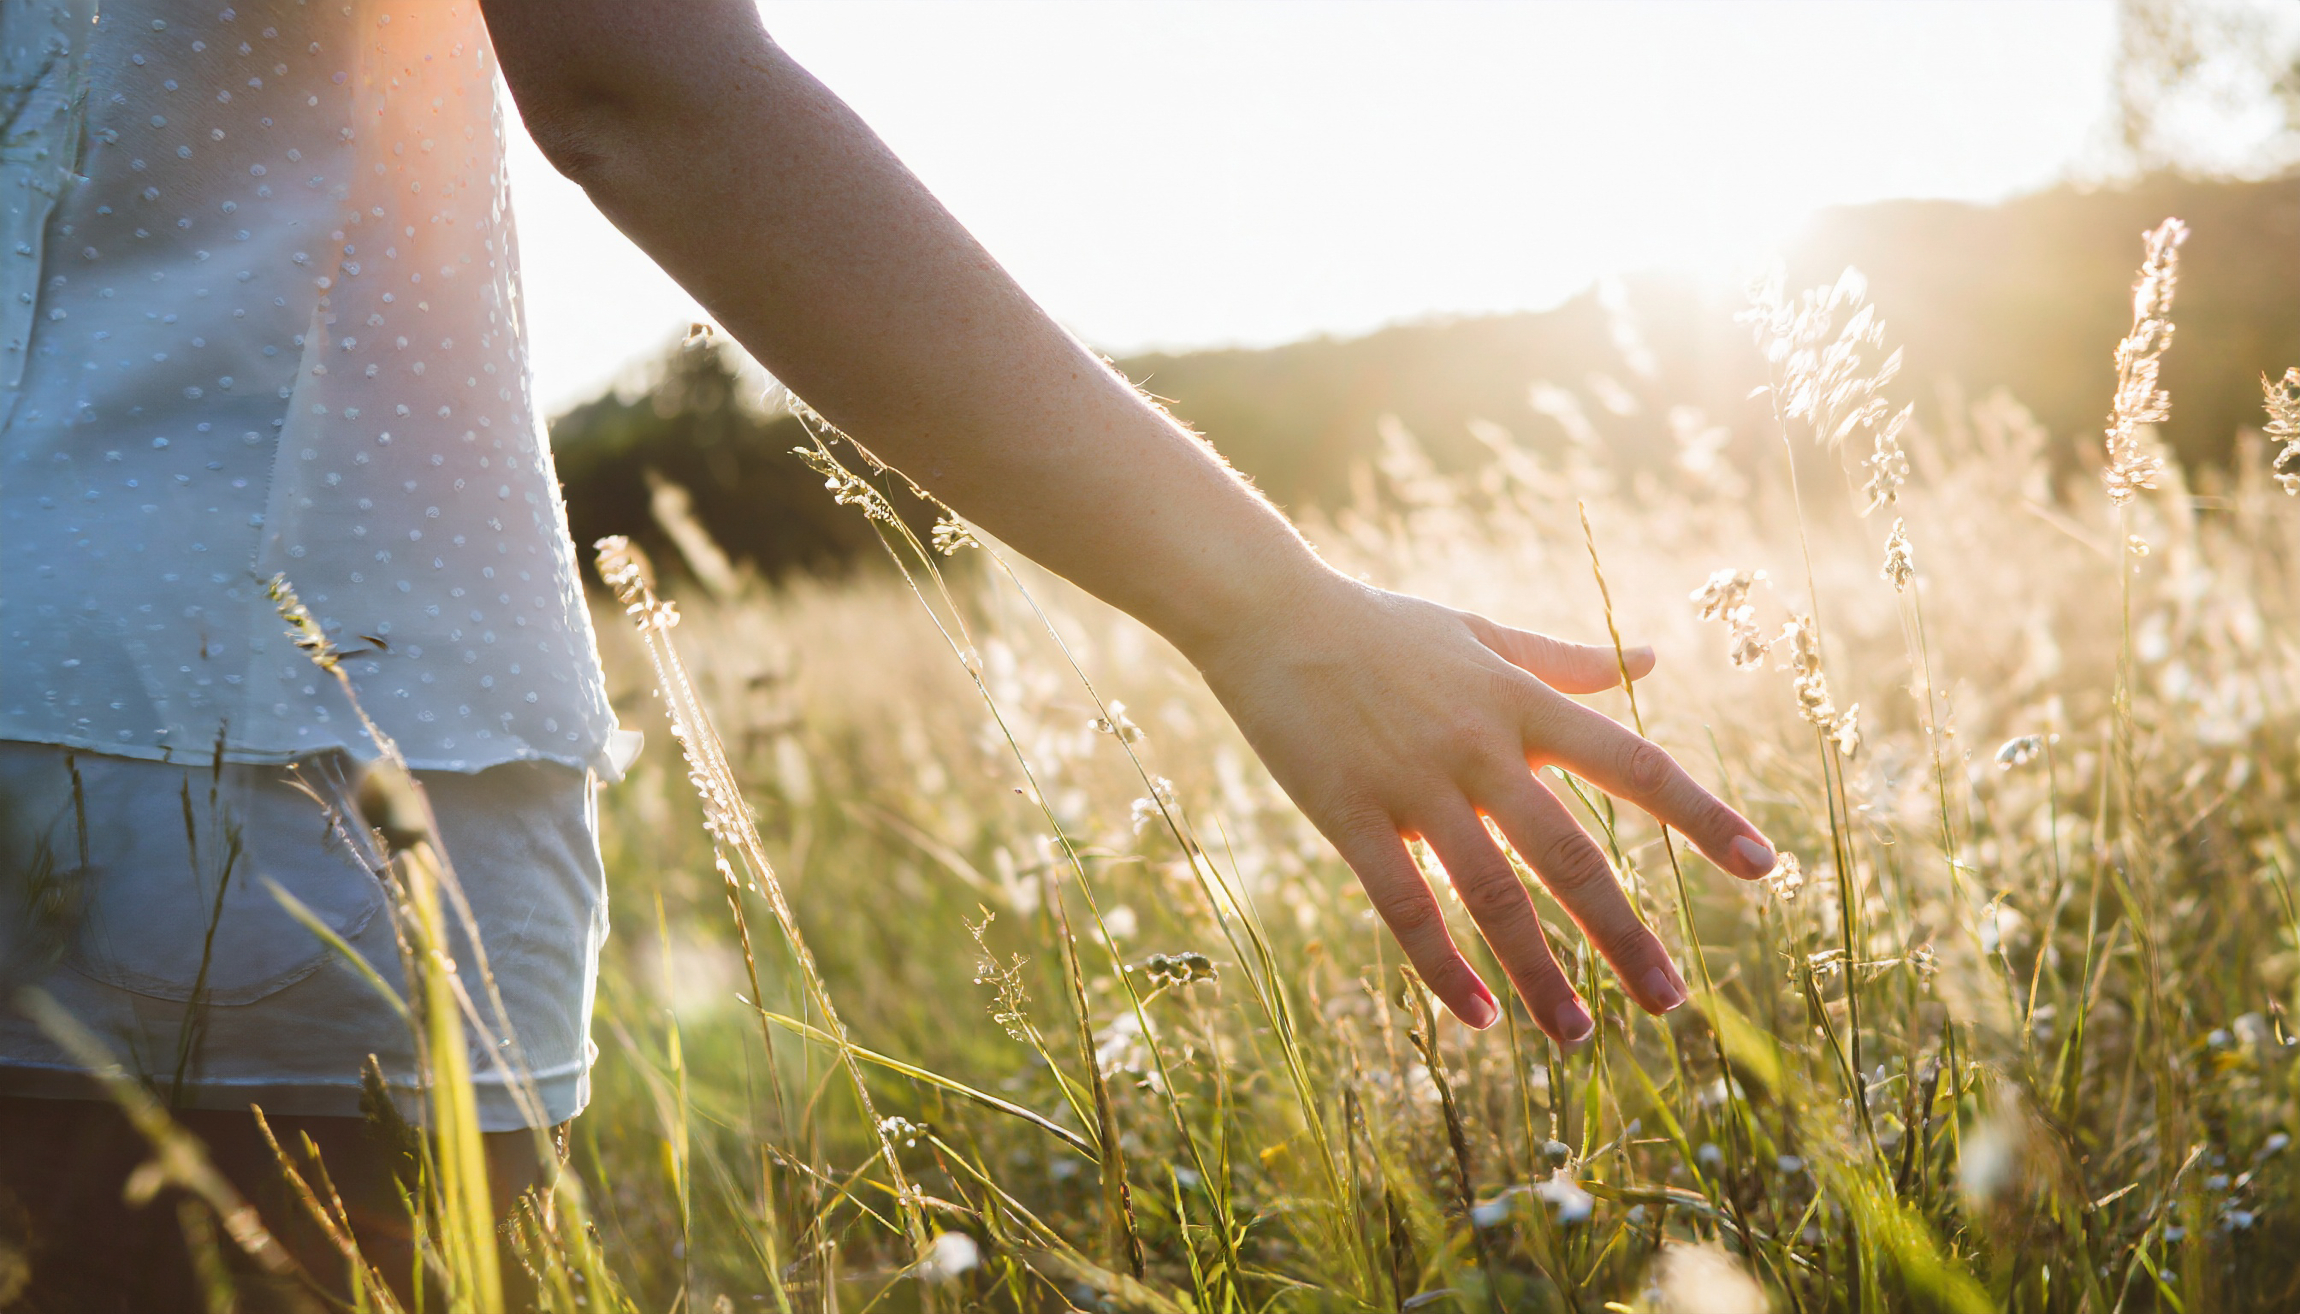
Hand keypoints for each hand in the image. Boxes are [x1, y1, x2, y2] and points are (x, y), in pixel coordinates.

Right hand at [1187, 570, 1777, 1042]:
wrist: (1269, 612)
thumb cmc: (1379, 626)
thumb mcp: (1480, 634)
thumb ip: (1566, 662)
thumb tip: (1650, 661)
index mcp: (1519, 703)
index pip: (1632, 761)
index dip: (1699, 815)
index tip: (1761, 866)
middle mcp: (1479, 747)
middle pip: (1569, 853)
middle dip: (1624, 933)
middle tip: (1673, 1002)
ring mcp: (1413, 784)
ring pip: (1491, 895)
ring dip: (1539, 972)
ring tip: (1576, 1036)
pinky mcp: (1349, 814)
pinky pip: (1404, 907)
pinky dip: (1443, 967)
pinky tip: (1478, 1017)